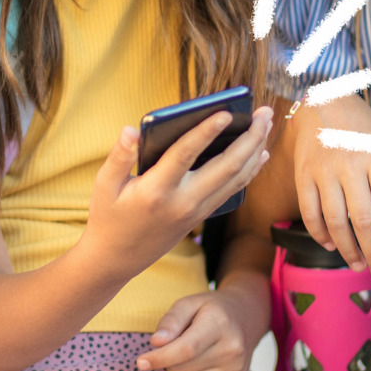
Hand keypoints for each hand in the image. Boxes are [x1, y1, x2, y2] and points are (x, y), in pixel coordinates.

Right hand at [80, 107, 273, 276]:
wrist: (118, 258)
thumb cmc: (108, 216)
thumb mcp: (104, 185)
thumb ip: (119, 156)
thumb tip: (131, 130)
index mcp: (156, 190)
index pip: (185, 156)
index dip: (205, 132)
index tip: (225, 112)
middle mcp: (182, 202)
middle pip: (226, 167)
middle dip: (249, 138)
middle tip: (265, 112)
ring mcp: (196, 211)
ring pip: (236, 179)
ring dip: (255, 149)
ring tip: (266, 123)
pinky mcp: (202, 215)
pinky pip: (233, 189)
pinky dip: (250, 169)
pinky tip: (259, 153)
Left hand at [138, 283, 267, 370]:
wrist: (247, 316)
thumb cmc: (211, 308)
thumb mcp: (189, 302)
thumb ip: (171, 320)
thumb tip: (156, 342)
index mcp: (219, 324)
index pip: (185, 349)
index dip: (160, 358)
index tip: (140, 362)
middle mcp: (232, 348)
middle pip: (182, 368)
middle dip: (166, 359)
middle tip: (173, 343)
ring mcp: (236, 368)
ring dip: (177, 370)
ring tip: (189, 350)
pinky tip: (202, 360)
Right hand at [293, 95, 370, 276]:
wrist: (323, 104)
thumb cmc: (366, 132)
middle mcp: (350, 166)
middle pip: (361, 218)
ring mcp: (324, 171)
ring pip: (334, 220)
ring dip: (346, 248)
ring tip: (359, 264)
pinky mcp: (304, 175)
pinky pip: (310, 212)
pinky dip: (319, 234)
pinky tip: (331, 246)